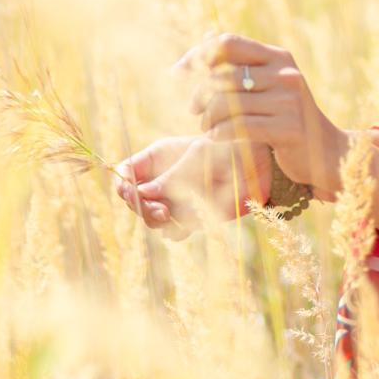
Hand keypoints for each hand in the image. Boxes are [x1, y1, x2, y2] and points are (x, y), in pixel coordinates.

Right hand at [115, 132, 273, 237]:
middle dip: (142, 207)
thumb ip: (172, 175)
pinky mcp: (190, 217)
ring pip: (153, 220)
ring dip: (160, 220)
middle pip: (135, 201)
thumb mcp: (197, 154)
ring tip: (172, 214)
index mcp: (156, 160)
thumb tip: (144, 193)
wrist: (255, 162)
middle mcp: (161, 182)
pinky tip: (193, 219)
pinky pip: (175, 231)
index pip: (126, 173)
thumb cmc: (226, 147)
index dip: (123, 184)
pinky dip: (180, 228)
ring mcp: (174, 201)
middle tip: (161, 210)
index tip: (129, 192)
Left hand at [177, 30, 347, 199]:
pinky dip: (220, 133)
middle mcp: (286, 74)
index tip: (178, 71)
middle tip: (195, 110)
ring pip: (228, 104)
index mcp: (278, 57)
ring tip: (206, 127)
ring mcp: (289, 101)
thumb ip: (239, 65)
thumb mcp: (268, 84)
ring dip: (208, 118)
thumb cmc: (287, 117)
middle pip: (223, 76)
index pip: (228, 43)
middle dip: (200, 95)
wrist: (326, 152)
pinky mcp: (288, 129)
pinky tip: (216, 138)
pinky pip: (240, 127)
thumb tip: (204, 39)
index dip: (197, 55)